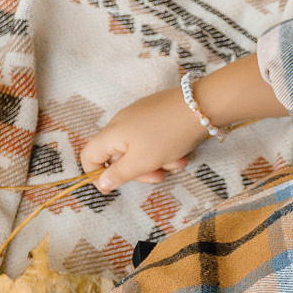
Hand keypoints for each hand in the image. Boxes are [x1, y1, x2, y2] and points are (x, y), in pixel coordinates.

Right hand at [80, 88, 206, 193]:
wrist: (204, 105)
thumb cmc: (169, 135)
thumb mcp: (143, 161)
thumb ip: (119, 174)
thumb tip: (100, 183)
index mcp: (111, 133)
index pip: (88, 156)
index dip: (97, 174)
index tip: (114, 187)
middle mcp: (121, 122)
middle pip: (118, 156)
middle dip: (139, 170)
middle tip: (159, 176)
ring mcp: (140, 117)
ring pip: (141, 149)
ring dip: (158, 161)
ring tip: (178, 162)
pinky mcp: (157, 114)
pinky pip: (154, 138)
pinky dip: (166, 149)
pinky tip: (183, 152)